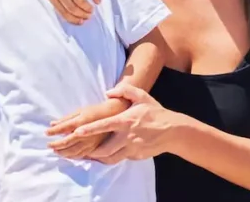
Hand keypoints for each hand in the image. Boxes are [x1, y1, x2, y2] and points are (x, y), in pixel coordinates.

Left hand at [41, 0, 99, 24]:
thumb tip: (68, 12)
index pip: (63, 12)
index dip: (73, 19)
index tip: (81, 22)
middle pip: (72, 8)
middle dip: (82, 15)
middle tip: (89, 16)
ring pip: (79, 0)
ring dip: (87, 7)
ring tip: (92, 10)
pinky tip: (98, 0)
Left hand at [46, 97, 128, 159]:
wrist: (118, 114)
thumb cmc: (99, 110)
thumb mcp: (82, 110)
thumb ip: (67, 117)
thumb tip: (52, 123)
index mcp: (82, 121)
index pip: (63, 128)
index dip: (53, 132)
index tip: (46, 133)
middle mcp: (86, 134)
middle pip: (68, 143)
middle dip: (57, 146)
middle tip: (49, 146)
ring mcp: (92, 142)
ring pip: (75, 152)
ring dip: (64, 153)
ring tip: (56, 152)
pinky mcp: (97, 148)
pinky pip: (83, 156)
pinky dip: (74, 156)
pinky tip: (69, 156)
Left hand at [49, 85, 173, 164]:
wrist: (173, 131)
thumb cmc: (156, 112)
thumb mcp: (142, 96)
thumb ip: (124, 91)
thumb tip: (107, 92)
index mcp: (126, 121)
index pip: (103, 125)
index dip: (89, 129)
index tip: (77, 132)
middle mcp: (127, 136)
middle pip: (104, 149)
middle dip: (91, 152)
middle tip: (82, 150)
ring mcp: (132, 148)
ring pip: (111, 158)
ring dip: (100, 158)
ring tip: (92, 155)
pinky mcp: (136, 156)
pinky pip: (121, 158)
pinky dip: (113, 157)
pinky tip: (110, 153)